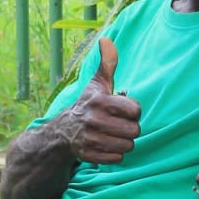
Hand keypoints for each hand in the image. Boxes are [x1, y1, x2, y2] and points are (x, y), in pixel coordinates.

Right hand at [59, 37, 140, 163]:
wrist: (62, 131)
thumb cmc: (87, 105)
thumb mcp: (97, 84)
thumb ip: (107, 63)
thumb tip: (106, 39)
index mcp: (100, 101)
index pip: (135, 110)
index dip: (133, 111)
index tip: (124, 110)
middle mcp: (94, 120)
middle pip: (134, 131)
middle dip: (130, 129)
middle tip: (120, 125)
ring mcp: (91, 140)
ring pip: (128, 146)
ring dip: (124, 142)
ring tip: (114, 136)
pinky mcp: (89, 155)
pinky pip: (117, 159)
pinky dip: (115, 155)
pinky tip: (107, 146)